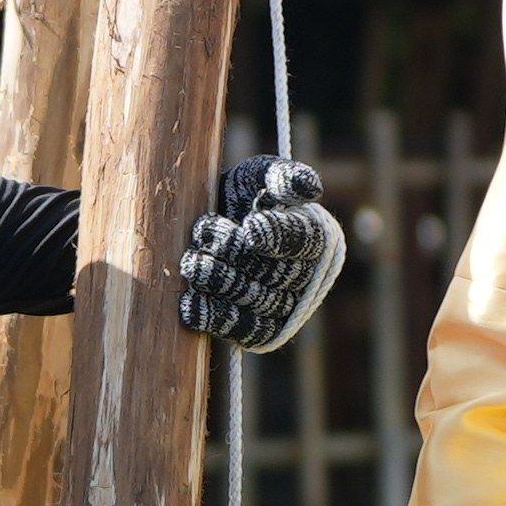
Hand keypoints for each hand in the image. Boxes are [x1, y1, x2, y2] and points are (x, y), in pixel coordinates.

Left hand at [178, 156, 346, 354]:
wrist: (210, 226)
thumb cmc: (241, 195)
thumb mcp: (259, 174)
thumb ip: (282, 176)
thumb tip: (310, 188)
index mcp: (316, 236)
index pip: (304, 240)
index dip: (279, 235)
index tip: (250, 227)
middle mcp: (308, 275)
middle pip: (276, 272)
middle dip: (236, 254)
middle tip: (202, 233)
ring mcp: (286, 306)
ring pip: (259, 301)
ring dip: (221, 283)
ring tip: (191, 263)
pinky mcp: (262, 329)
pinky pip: (246, 330)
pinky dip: (217, 320)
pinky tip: (189, 306)